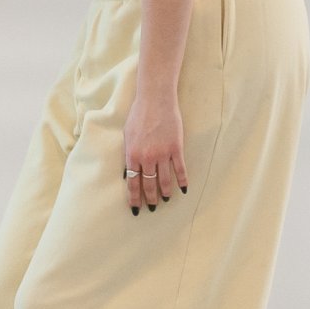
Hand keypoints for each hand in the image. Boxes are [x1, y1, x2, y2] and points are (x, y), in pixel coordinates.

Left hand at [122, 89, 188, 213]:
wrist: (155, 100)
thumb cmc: (138, 115)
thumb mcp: (127, 135)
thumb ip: (128, 155)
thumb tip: (126, 173)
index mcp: (132, 155)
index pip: (133, 183)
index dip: (134, 198)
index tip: (136, 208)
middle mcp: (147, 158)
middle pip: (149, 185)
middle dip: (150, 199)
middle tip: (152, 208)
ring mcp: (162, 154)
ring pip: (164, 180)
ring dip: (165, 192)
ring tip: (166, 200)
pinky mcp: (176, 148)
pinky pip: (179, 169)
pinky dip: (182, 181)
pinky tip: (183, 189)